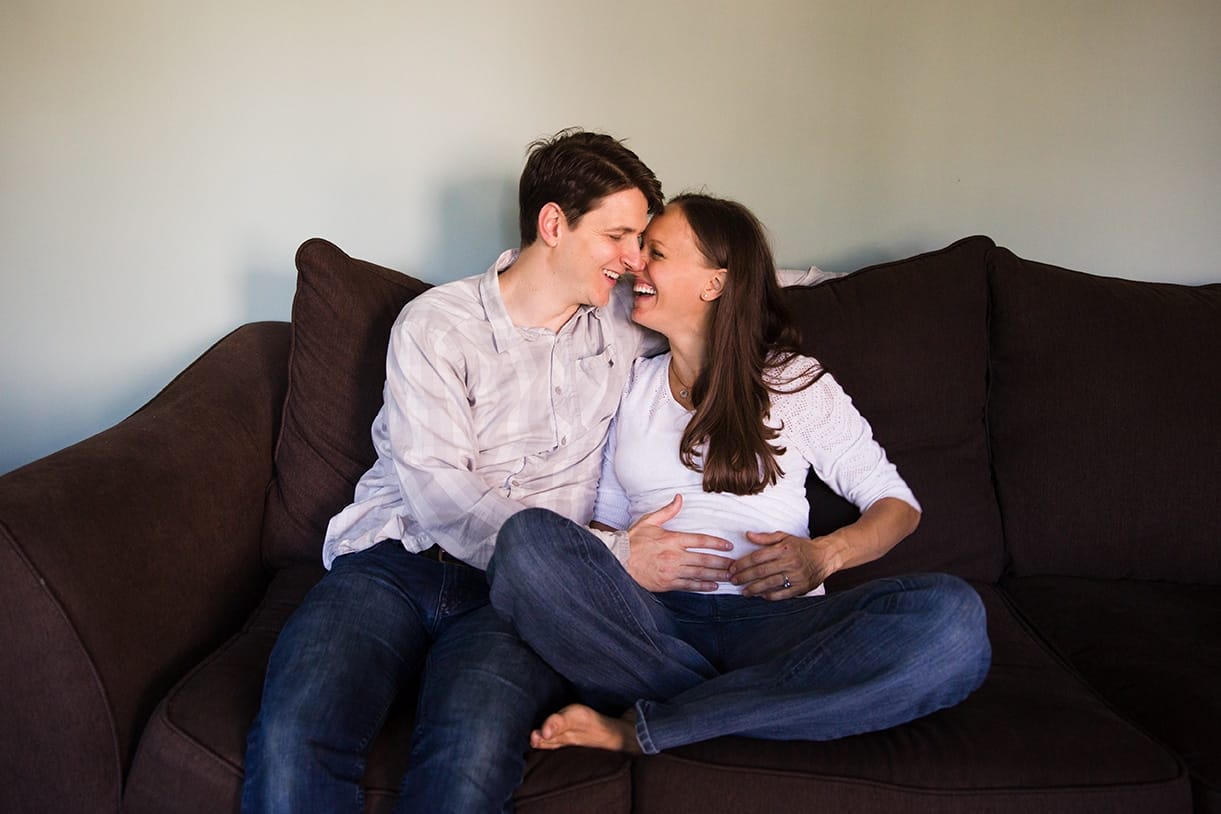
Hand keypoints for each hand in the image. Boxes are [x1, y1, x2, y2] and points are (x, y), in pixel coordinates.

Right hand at [625, 494, 733, 591]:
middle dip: (722, 562)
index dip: (717, 543)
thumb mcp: (649, 521)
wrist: (618, 560)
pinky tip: (713, 587)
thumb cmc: (633, 540)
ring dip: (716, 575)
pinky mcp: (667, 583)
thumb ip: (667, 511)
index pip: (700, 540)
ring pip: (699, 573)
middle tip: (736, 565)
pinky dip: (702, 586)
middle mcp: (675, 555)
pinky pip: (689, 586)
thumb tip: (679, 498)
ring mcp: (672, 571)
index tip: (728, 546)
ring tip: (729, 576)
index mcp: (672, 539)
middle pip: (704, 559)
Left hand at [729, 531, 846, 598]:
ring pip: (770, 583)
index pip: (758, 557)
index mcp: (783, 548)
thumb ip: (765, 537)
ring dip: (754, 588)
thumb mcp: (785, 537)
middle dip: (744, 576)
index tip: (732, 568)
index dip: (742, 563)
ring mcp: (796, 576)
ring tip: (743, 591)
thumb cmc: (801, 546)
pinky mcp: (801, 587)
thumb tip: (747, 535)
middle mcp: (789, 562)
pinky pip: (782, 594)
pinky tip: (760, 596)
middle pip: (761, 571)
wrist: (825, 557)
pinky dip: (770, 596)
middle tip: (733, 580)